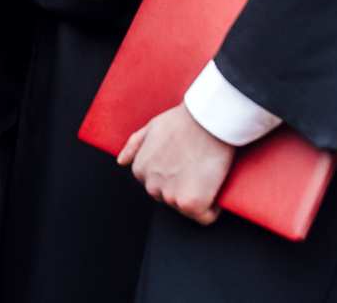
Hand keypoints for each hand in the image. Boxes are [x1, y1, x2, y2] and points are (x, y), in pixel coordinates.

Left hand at [116, 103, 234, 225]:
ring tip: (206, 172)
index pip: (158, 185)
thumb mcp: (152, 127)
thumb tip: (121, 161)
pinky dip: (213, 208)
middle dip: (185, 187)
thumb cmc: (183, 120)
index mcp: (140, 170)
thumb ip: (134, 146)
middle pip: (171, 198)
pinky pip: (205, 217)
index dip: (177, 176)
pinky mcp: (190, 203)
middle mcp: (151, 185)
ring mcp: (170, 196)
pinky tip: (215, 186)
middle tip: (199, 166)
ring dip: (198, 196)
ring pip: (187, 208)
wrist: (207, 119)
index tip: (188, 162)